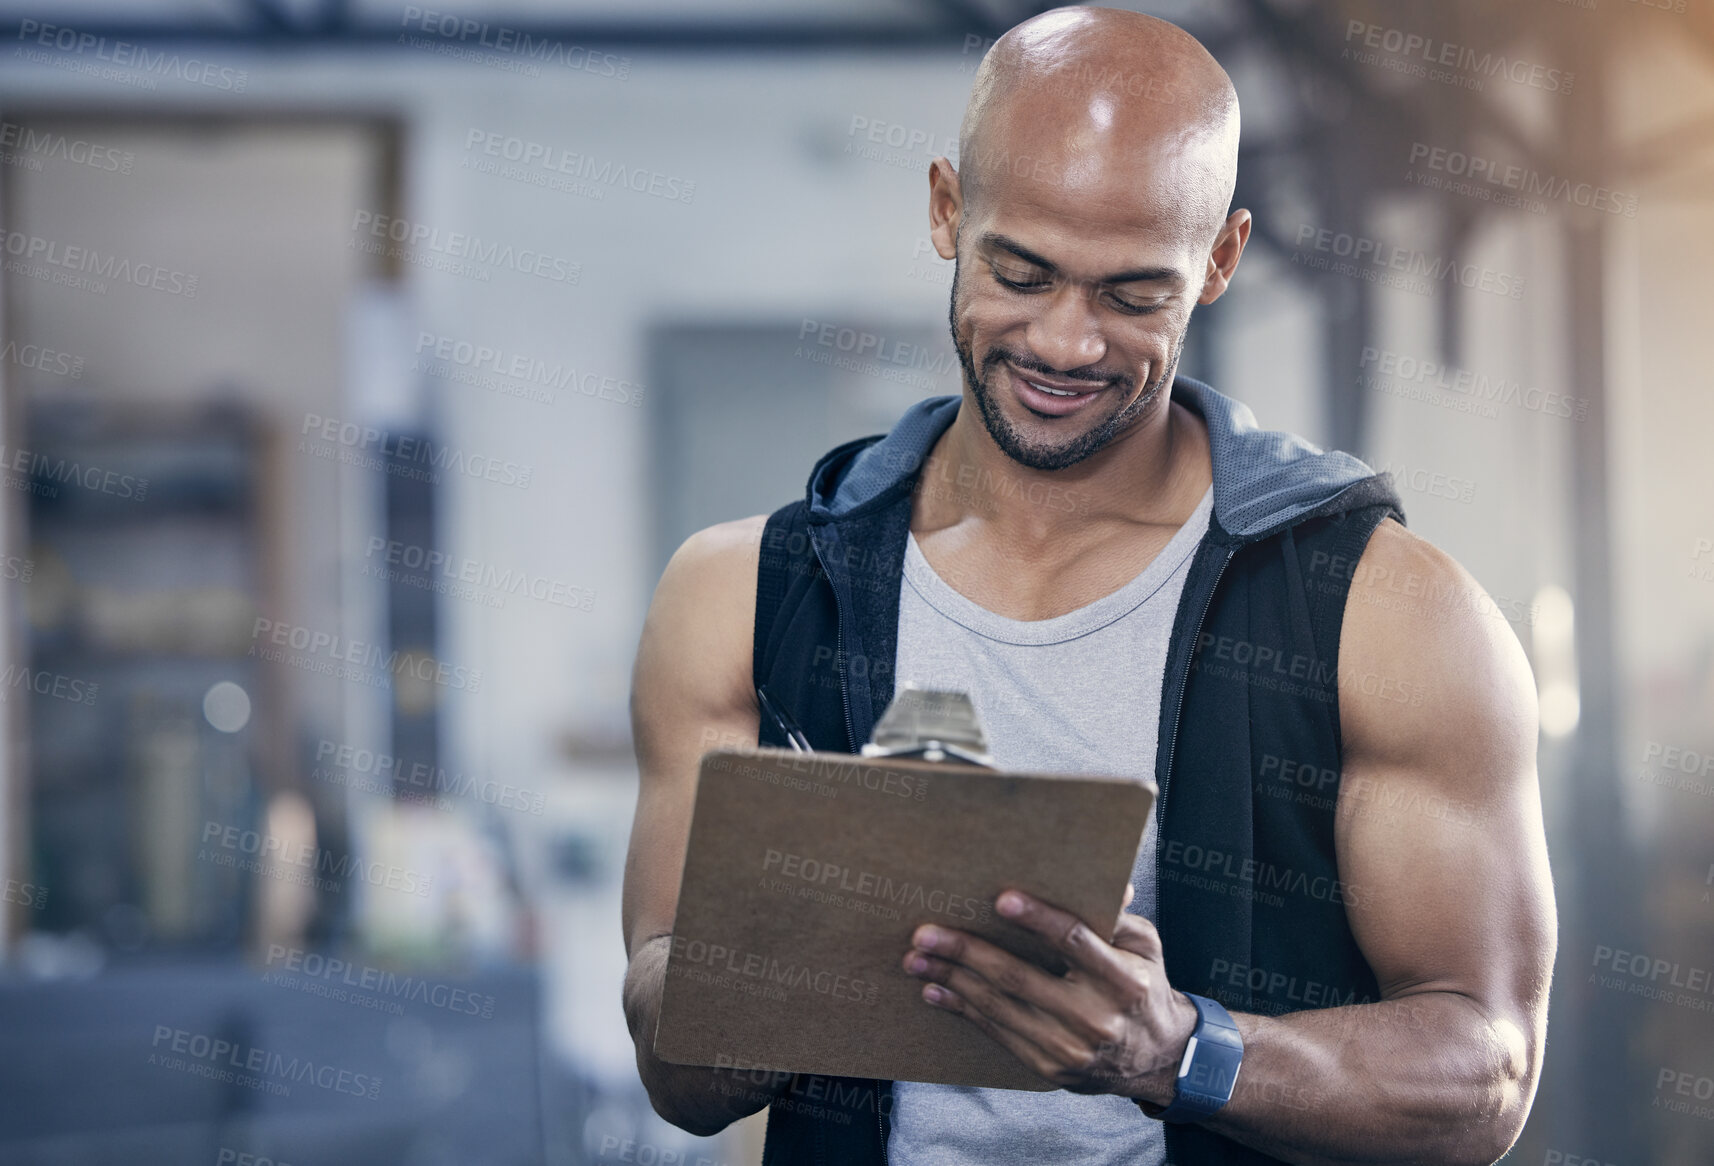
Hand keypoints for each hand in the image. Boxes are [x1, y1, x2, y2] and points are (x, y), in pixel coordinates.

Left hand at [901, 887, 1196, 1102]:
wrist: (1159, 1059)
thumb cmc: (1145, 989)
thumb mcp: (1145, 948)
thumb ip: (1119, 917)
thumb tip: (1110, 883)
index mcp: (1122, 980)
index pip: (1074, 942)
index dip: (1038, 920)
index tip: (1000, 900)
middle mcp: (1094, 1017)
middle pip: (1019, 978)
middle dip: (966, 953)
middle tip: (926, 934)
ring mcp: (1068, 1047)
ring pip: (999, 1007)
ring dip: (952, 980)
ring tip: (917, 959)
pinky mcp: (1048, 1067)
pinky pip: (997, 1033)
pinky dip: (962, 1010)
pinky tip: (936, 990)